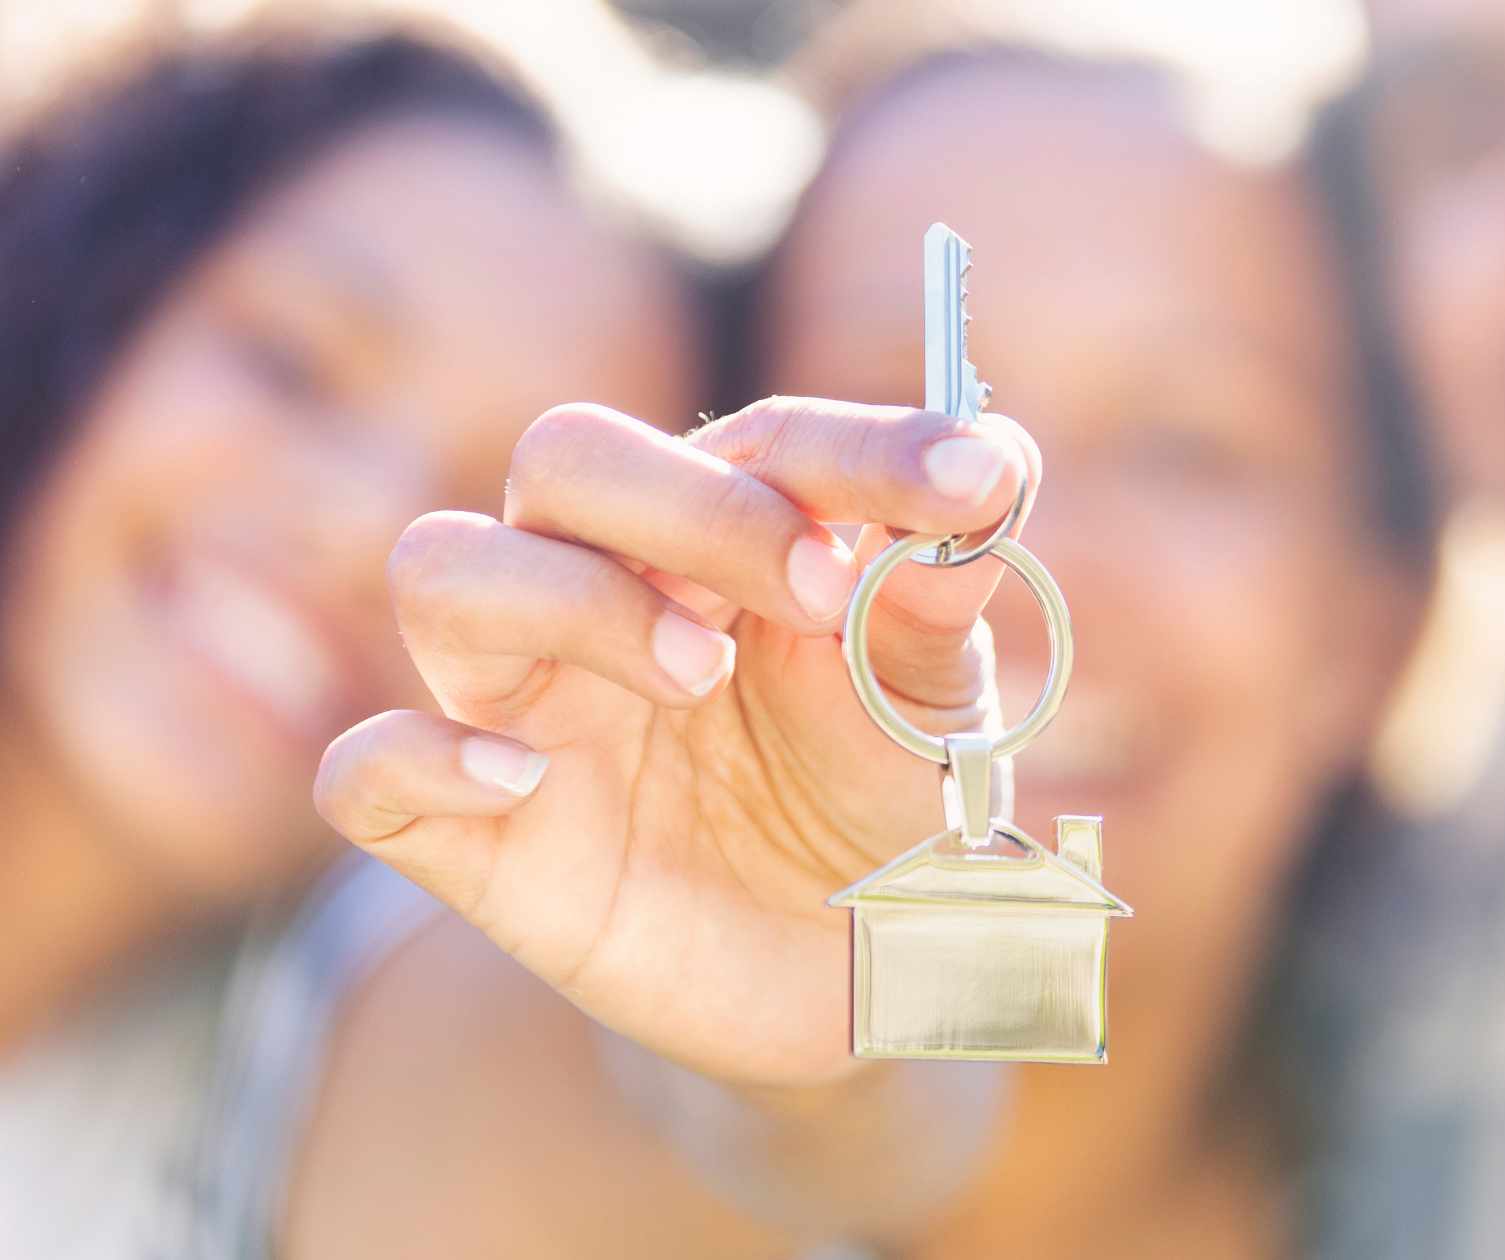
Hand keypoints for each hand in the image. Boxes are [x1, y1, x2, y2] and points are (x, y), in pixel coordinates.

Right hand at [314, 398, 1039, 1085]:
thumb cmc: (885, 805)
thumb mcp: (935, 707)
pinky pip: (366, 772)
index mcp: (731, 536)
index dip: (868, 446)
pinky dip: (418, 757)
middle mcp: (609, 587)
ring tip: (695, 674)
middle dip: (690, 501)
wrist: (852, 980)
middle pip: (569, 457)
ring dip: (567, 597)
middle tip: (816, 589)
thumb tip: (991, 475)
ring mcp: (531, 708)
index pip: (767, 441)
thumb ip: (938, 597)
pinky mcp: (478, 840)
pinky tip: (523, 781)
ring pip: (443, 570)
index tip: (973, 481)